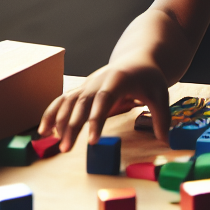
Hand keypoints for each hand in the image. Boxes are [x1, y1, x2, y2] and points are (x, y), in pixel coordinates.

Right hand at [39, 57, 170, 152]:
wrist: (137, 59)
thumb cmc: (149, 78)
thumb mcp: (160, 95)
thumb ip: (161, 118)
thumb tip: (165, 141)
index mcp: (117, 79)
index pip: (104, 99)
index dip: (96, 119)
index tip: (92, 140)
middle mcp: (98, 80)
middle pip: (81, 103)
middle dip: (72, 126)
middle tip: (66, 149)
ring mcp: (87, 84)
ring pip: (68, 101)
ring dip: (58, 121)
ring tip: (53, 143)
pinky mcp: (81, 90)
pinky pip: (62, 101)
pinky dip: (52, 114)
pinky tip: (44, 132)